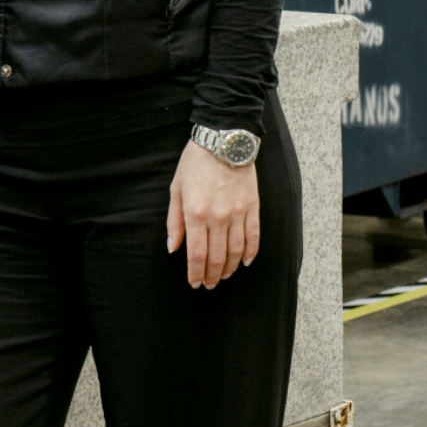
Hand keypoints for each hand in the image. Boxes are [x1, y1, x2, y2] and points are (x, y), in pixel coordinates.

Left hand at [167, 140, 260, 289]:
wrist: (223, 141)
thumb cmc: (195, 164)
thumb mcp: (176, 189)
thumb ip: (174, 221)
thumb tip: (173, 248)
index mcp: (195, 214)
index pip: (197, 254)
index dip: (195, 273)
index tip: (195, 283)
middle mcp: (217, 218)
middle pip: (217, 257)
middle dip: (212, 276)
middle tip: (209, 285)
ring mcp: (237, 213)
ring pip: (236, 251)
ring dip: (230, 268)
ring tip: (225, 276)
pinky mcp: (253, 207)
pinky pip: (254, 237)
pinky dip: (251, 253)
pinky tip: (245, 262)